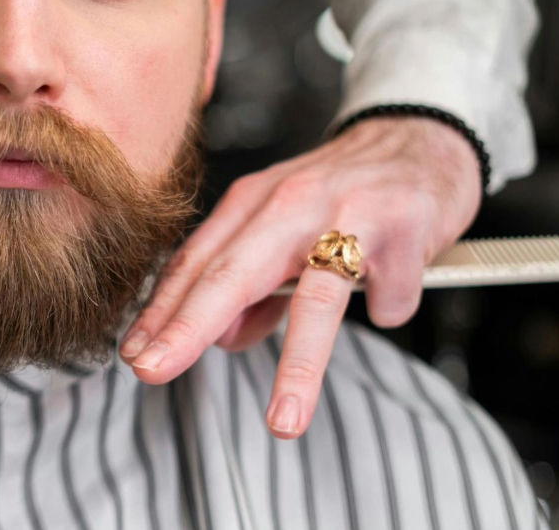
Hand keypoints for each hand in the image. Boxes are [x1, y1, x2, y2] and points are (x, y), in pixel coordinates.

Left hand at [118, 116, 482, 437]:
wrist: (423, 138)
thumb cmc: (346, 193)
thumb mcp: (284, 228)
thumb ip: (252, 286)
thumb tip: (223, 338)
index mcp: (254, 204)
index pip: (195, 262)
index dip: (161, 310)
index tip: (134, 354)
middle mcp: (291, 202)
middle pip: (232, 272)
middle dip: (187, 326)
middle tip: (152, 369)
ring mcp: (349, 213)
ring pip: (315, 297)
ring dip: (298, 366)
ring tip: (283, 420)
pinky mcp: (404, 226)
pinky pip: (389, 295)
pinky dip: (389, 307)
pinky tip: (390, 296)